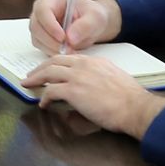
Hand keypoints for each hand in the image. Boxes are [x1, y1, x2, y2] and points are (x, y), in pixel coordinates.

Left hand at [21, 53, 164, 139]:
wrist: (135, 107)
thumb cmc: (130, 99)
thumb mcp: (114, 78)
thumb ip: (99, 77)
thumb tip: (90, 87)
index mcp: (94, 61)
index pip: (68, 58)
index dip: (55, 64)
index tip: (48, 69)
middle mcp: (83, 65)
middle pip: (54, 62)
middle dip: (40, 68)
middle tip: (31, 75)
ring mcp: (77, 77)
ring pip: (48, 73)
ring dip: (36, 79)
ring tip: (29, 85)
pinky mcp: (73, 91)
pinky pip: (51, 91)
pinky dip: (44, 97)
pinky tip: (43, 104)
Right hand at [29, 0, 119, 53]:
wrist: (92, 24)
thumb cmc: (93, 15)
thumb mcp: (96, 17)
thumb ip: (85, 25)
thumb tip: (70, 38)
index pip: (43, 10)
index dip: (50, 25)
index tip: (63, 38)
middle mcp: (42, 9)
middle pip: (36, 25)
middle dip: (50, 40)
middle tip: (67, 49)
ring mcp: (40, 22)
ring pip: (36, 37)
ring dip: (51, 47)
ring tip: (70, 50)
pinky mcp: (40, 35)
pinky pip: (40, 45)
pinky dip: (51, 51)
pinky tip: (65, 51)